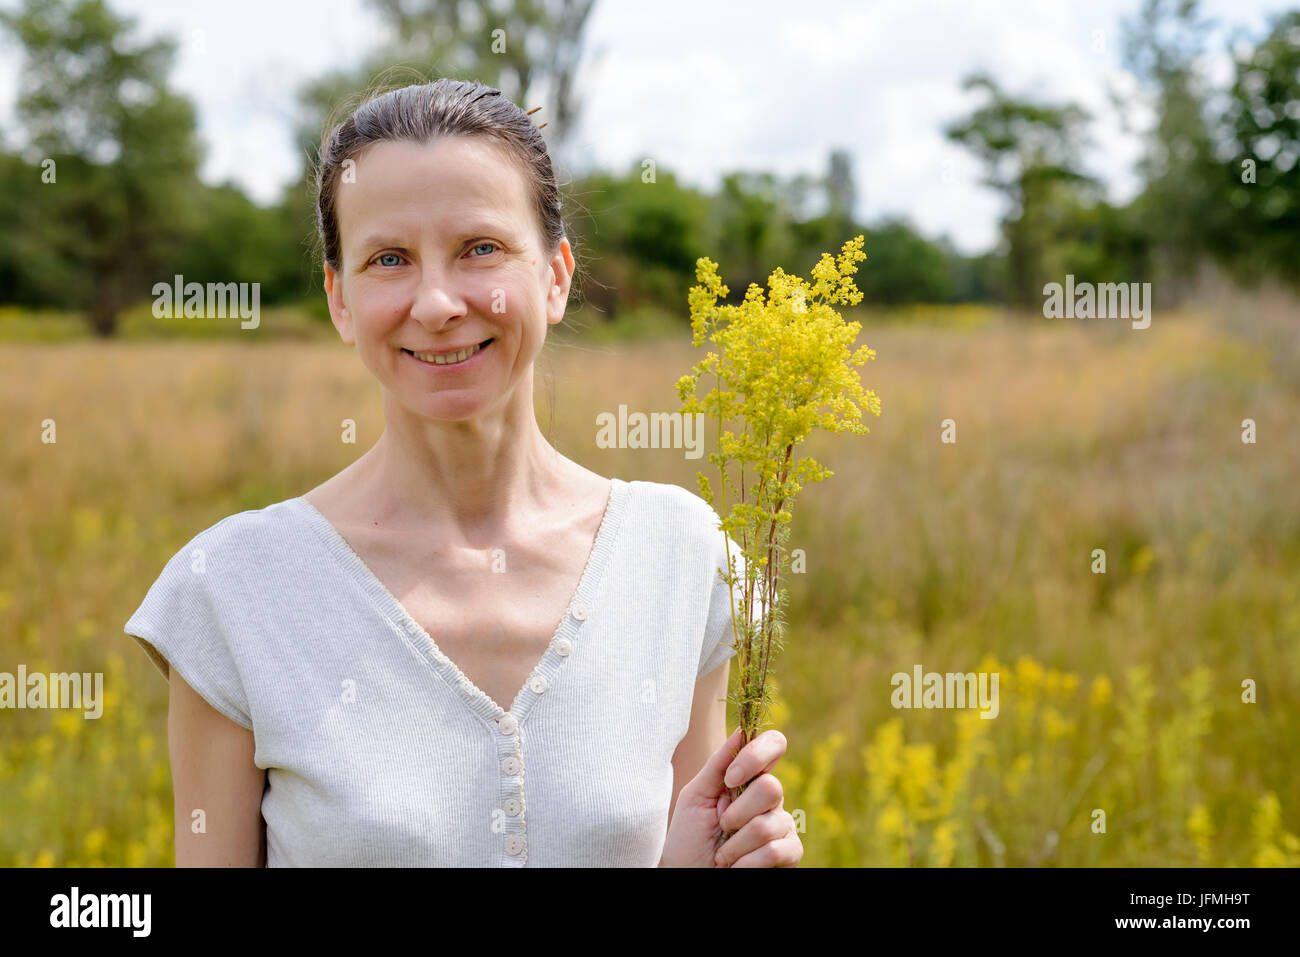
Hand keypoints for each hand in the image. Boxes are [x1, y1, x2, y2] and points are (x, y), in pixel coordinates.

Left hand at [659, 726, 802, 866]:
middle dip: (737, 813)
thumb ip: (718, 765)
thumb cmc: (690, 838)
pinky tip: (736, 867)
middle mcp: (771, 798)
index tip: (730, 779)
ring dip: (736, 845)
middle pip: (772, 788)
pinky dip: (748, 862)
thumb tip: (741, 730)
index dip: (756, 756)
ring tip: (724, 854)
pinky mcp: (790, 853)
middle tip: (722, 826)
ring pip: (770, 824)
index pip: (774, 744)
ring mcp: (783, 826)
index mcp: (750, 777)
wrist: (688, 876)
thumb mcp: (695, 797)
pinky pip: (778, 850)